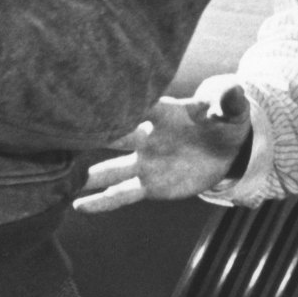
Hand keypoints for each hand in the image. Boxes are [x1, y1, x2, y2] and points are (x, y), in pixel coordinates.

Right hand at [73, 84, 252, 212]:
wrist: (226, 149)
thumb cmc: (224, 121)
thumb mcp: (232, 110)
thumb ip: (229, 101)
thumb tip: (235, 90)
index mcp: (166, 113)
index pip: (143, 105)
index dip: (125, 102)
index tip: (100, 99)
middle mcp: (147, 136)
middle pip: (117, 135)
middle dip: (94, 134)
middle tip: (63, 134)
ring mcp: (145, 162)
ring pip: (112, 169)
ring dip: (90, 174)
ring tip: (61, 176)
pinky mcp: (150, 185)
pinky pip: (123, 194)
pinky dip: (102, 202)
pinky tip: (79, 206)